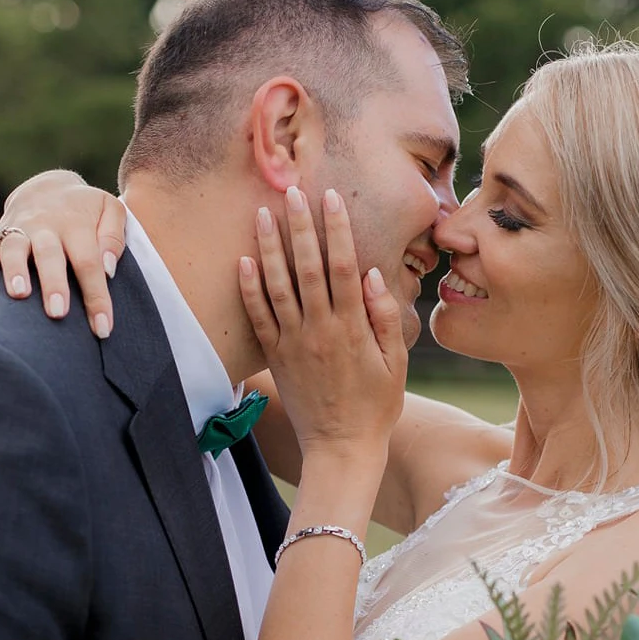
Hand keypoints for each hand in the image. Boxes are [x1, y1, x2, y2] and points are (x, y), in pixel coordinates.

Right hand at [0, 171, 124, 339]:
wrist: (49, 188)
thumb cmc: (86, 212)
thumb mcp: (109, 211)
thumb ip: (114, 237)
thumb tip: (108, 269)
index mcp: (76, 224)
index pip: (88, 262)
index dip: (96, 297)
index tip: (103, 329)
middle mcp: (45, 226)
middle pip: (49, 255)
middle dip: (52, 284)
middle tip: (58, 313)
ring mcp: (19, 231)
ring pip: (14, 248)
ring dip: (15, 271)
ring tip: (19, 295)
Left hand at [239, 187, 406, 460]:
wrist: (341, 449)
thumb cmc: (375, 407)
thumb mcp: (395, 364)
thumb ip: (384, 318)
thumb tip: (373, 274)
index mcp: (352, 327)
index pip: (343, 266)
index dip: (337, 229)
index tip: (331, 197)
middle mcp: (320, 330)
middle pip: (306, 268)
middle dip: (299, 226)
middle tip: (291, 191)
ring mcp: (294, 343)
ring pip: (277, 287)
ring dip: (269, 248)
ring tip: (261, 214)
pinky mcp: (276, 358)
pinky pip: (259, 318)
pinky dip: (249, 289)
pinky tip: (243, 262)